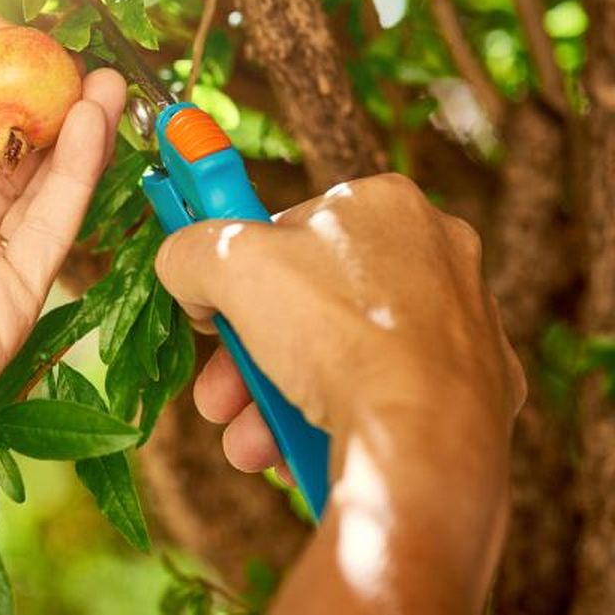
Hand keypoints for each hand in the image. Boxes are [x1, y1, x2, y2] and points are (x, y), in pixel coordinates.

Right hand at [154, 173, 525, 612]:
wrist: (421, 440)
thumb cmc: (332, 329)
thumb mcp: (226, 263)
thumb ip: (191, 250)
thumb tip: (182, 267)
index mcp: (385, 203)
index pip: (290, 229)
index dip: (238, 273)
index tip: (208, 314)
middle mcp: (436, 255)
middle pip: (310, 304)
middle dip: (249, 357)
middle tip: (216, 399)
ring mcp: (462, 327)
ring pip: (342, 359)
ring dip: (277, 401)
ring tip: (249, 445)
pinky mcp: (476, 394)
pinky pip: (382, 400)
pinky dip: (334, 424)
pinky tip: (299, 456)